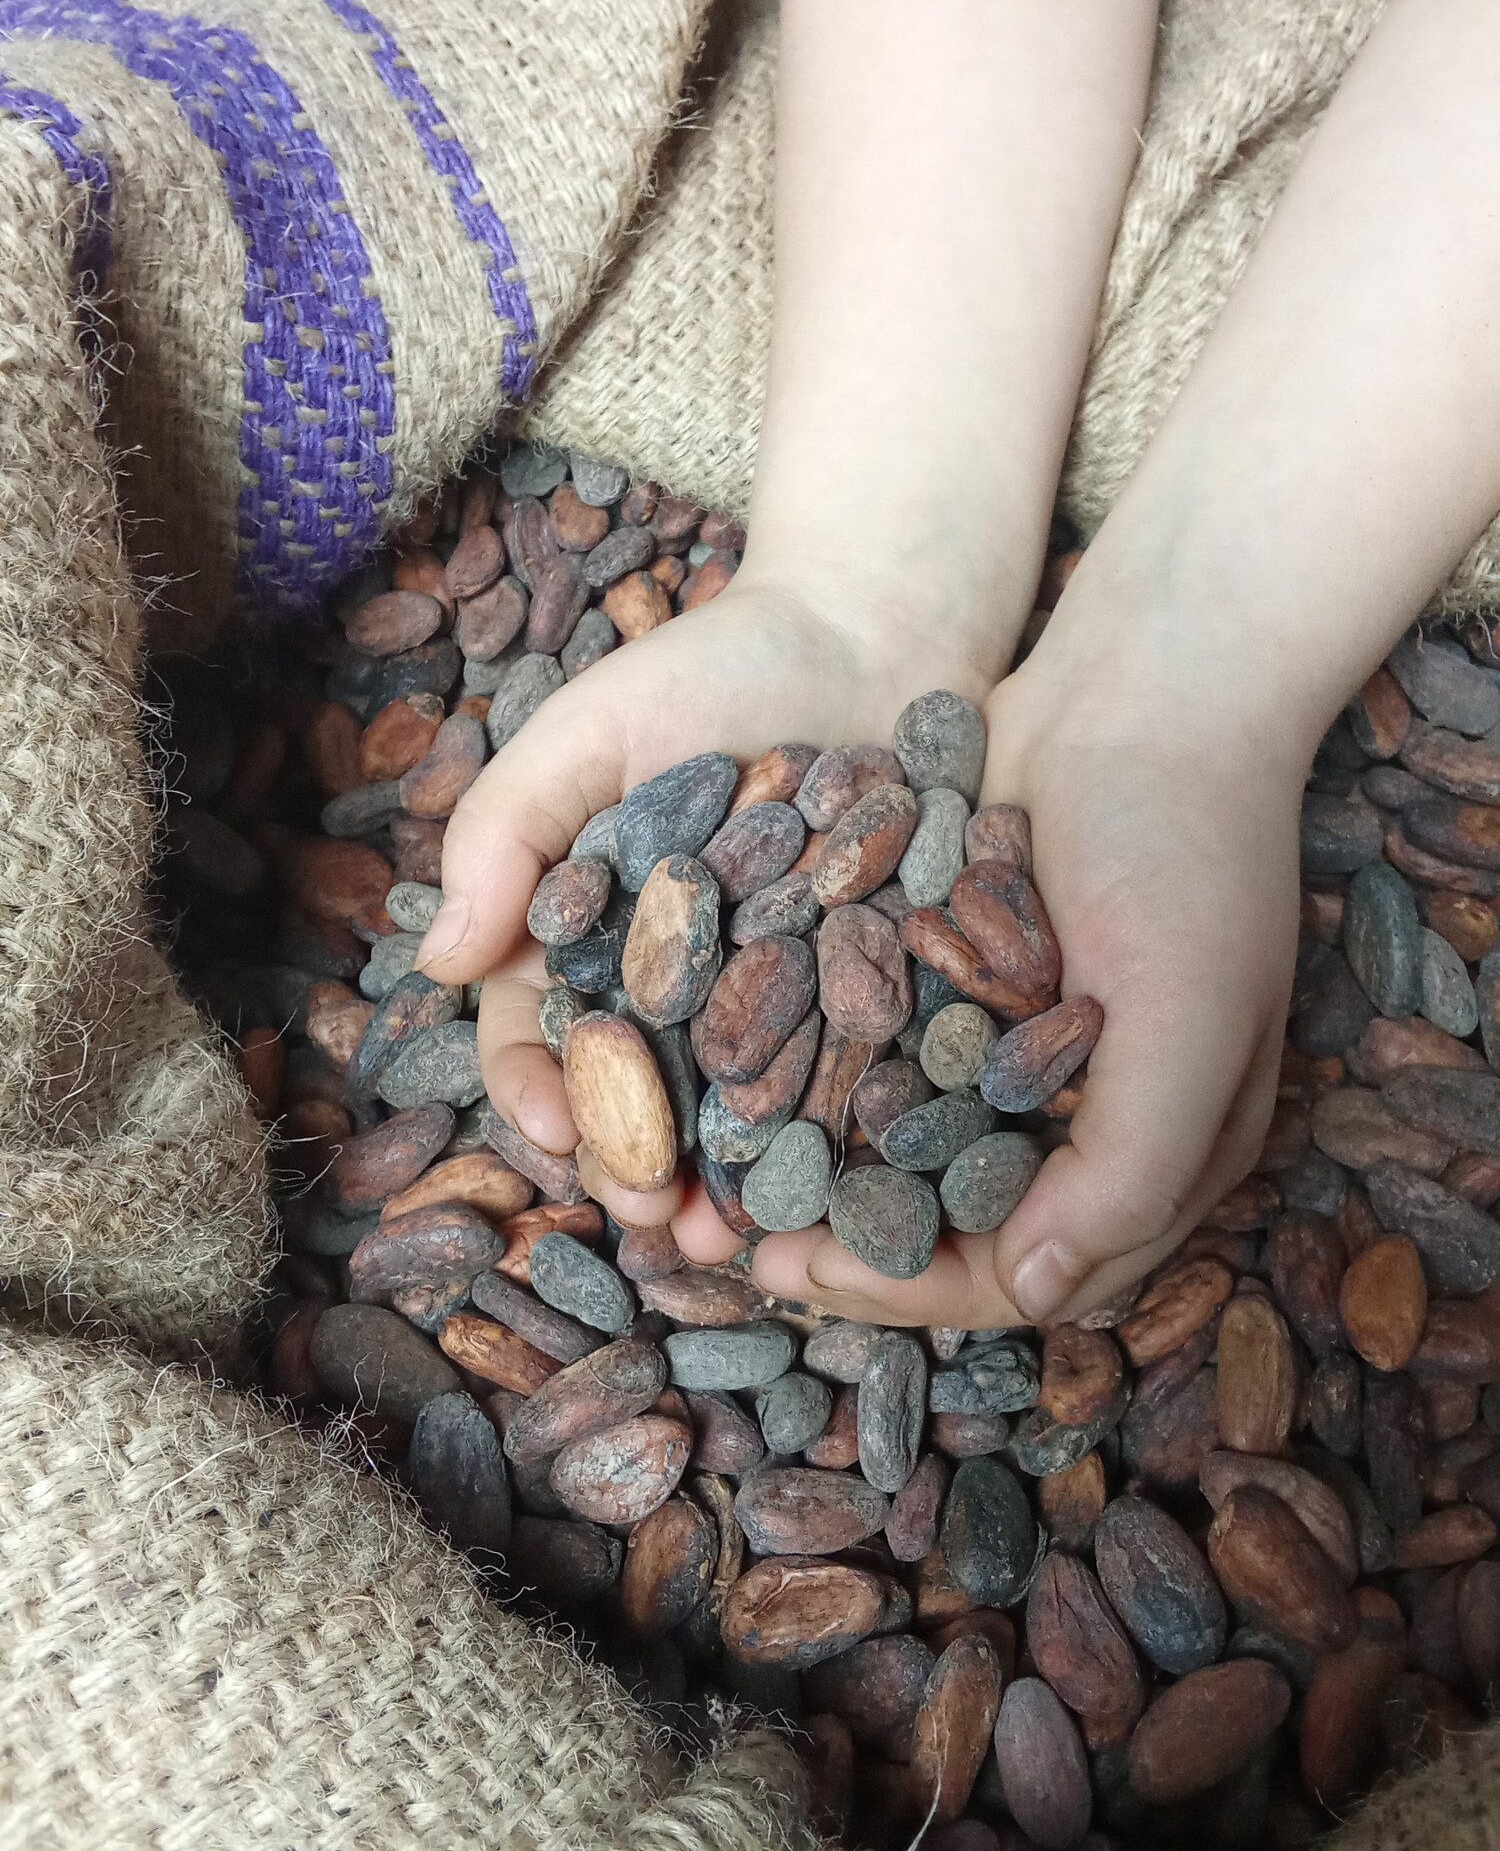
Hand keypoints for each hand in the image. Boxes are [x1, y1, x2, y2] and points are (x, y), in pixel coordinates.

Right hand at [416, 561, 1004, 1232]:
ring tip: (741, 1234)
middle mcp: (675, 981)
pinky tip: (840, 1178)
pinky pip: (845, 1074)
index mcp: (590, 934)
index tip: (563, 1131)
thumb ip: (504, 831)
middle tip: (653, 1214)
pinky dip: (835, 1131)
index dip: (541, 1092)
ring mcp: (773, 995)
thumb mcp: (588, 729)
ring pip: (738, 1111)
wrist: (874, 630)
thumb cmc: (713, 667)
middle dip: (637, 1162)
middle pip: (641, 1095)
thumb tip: (441, 961)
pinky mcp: (866, 992)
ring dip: (730, 1180)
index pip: (543, 1034)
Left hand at [748, 606, 1305, 1326]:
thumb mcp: (1191, 1018)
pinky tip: (728, 1080)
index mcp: (1159, 1152)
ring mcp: (1010, 1044)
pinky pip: (875, 1052)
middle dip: (839, 1243)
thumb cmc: (1189, 853)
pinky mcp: (952, 977)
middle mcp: (1078, 1113)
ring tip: (709, 1178)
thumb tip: (1034, 1296)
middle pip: (947, 1223)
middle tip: (727, 1239)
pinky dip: (811, 1078)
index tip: (800, 1271)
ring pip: (898, 1147)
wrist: (1142, 685)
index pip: (1025, 1272)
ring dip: (810, 1172)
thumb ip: (1131, 1167)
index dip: (911, 1289)